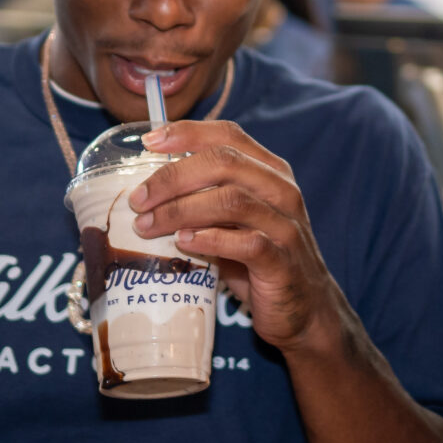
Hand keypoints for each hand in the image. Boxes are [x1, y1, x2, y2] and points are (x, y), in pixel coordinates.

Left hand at [131, 121, 341, 353]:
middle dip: (173, 177)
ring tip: (148, 225)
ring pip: (232, 200)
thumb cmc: (259, 261)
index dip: (186, 133)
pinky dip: (209, 239)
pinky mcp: (283, 262)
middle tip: (138, 199)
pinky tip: (184, 243)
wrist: (303, 309)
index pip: (227, 135)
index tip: (147, 142)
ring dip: (181, 210)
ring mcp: (286, 225)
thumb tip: (146, 192)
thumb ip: (205, 201)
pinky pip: (247, 242)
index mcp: (270, 171)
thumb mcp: (233, 222)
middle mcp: (281, 190)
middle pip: (224, 162)